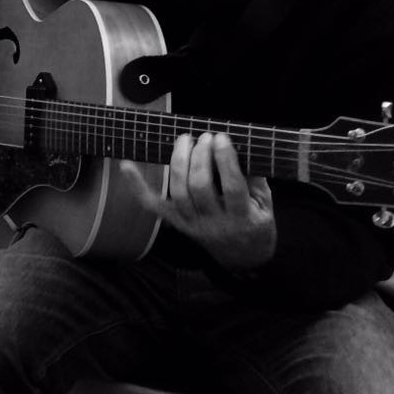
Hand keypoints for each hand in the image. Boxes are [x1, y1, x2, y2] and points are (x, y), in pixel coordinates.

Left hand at [121, 132, 276, 269]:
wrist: (244, 258)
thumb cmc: (256, 223)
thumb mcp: (267, 204)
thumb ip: (256, 178)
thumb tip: (240, 147)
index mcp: (243, 218)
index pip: (232, 186)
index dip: (225, 160)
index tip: (221, 137)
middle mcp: (215, 223)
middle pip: (200, 187)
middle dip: (200, 157)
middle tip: (204, 136)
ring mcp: (193, 224)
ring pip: (179, 192)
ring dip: (179, 161)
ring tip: (186, 140)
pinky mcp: (177, 224)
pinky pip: (153, 205)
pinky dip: (138, 186)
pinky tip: (127, 166)